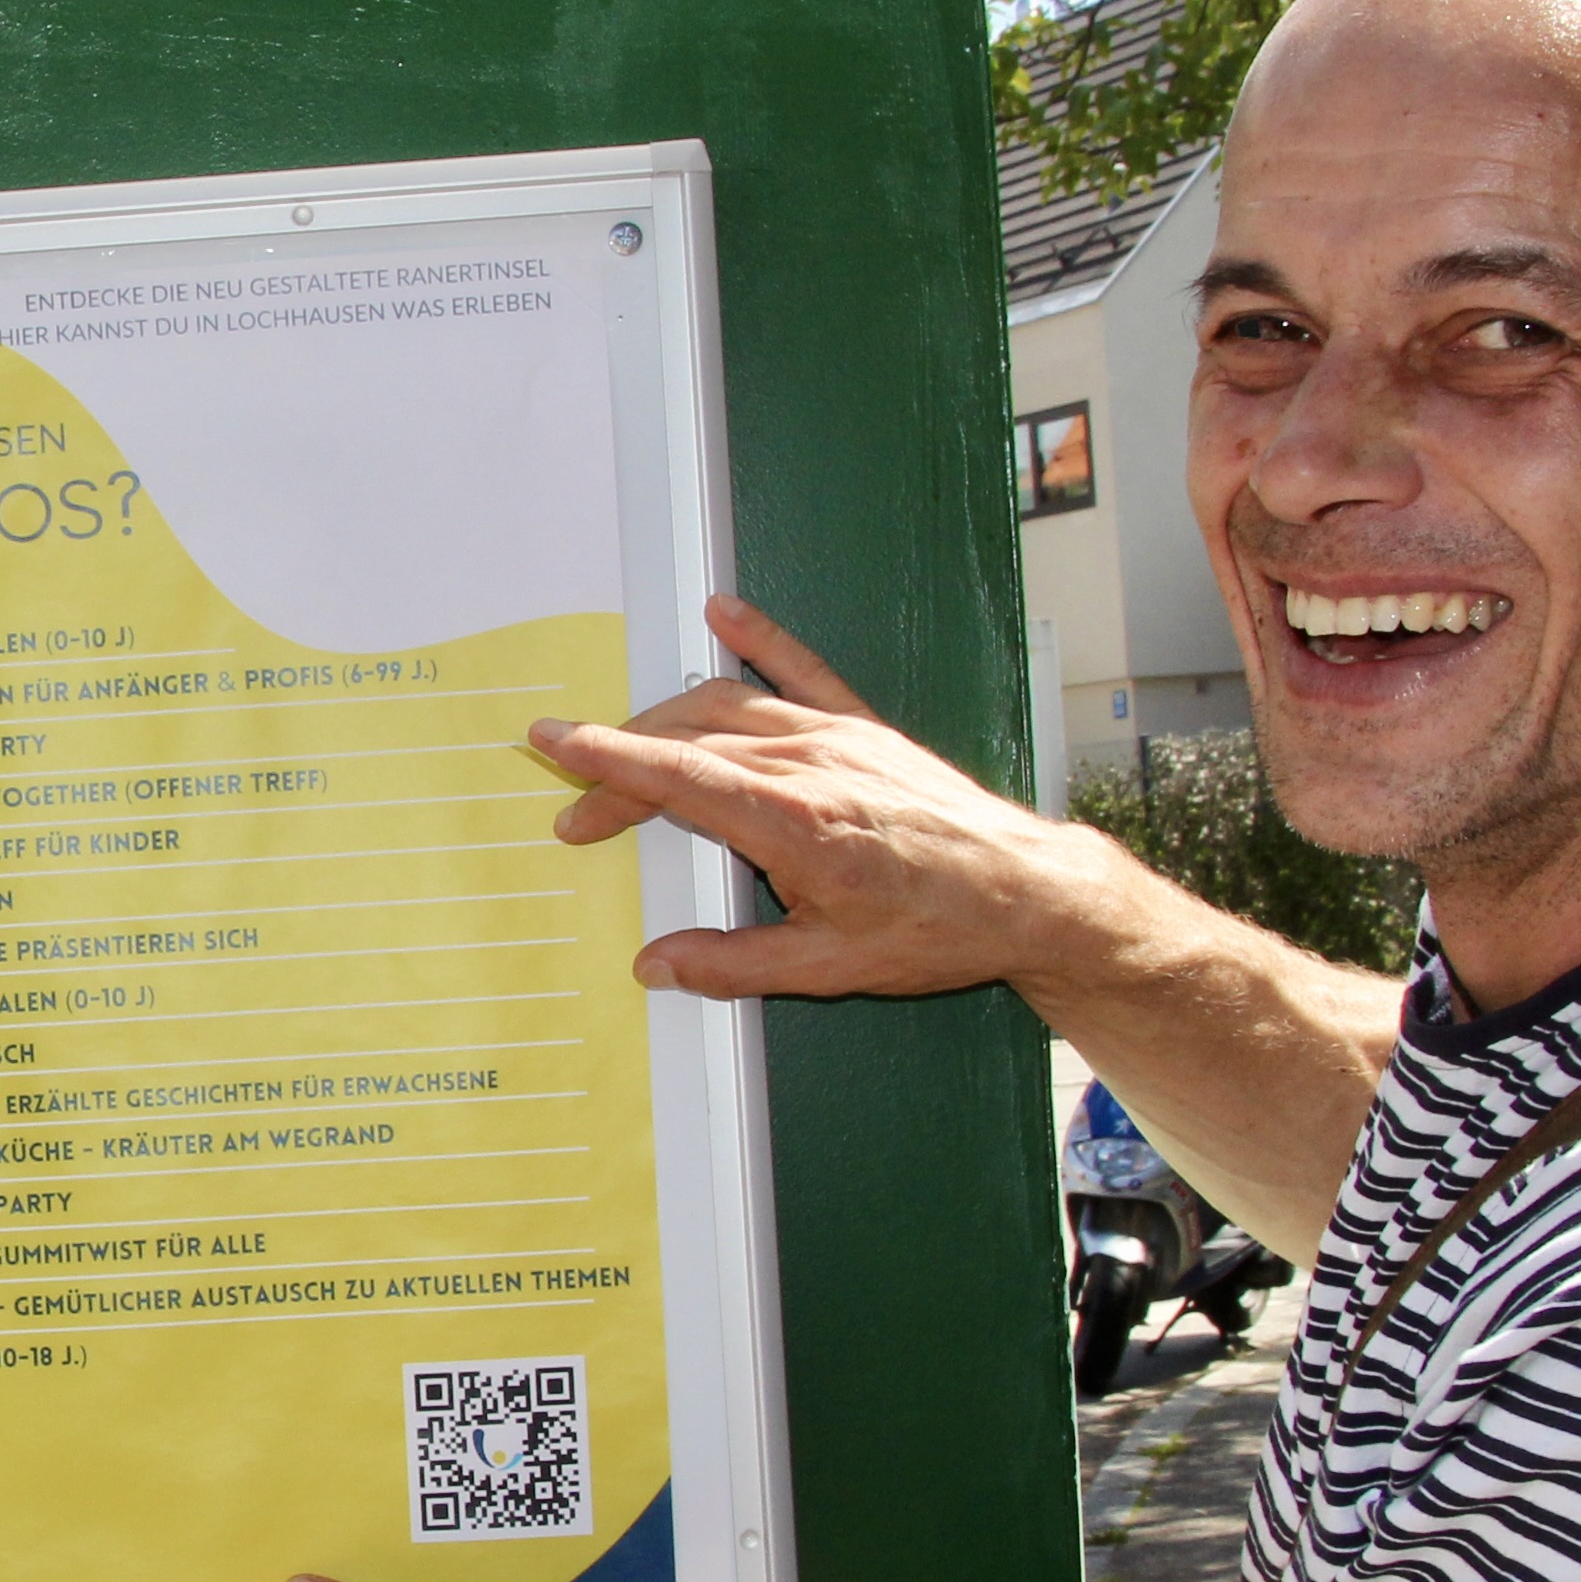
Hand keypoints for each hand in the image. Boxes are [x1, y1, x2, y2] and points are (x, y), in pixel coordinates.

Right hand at [532, 593, 1106, 1003]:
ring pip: (728, 707)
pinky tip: (723, 614)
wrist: (1026, 893)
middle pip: (687, 741)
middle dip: (622, 768)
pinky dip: (757, 638)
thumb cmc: (939, 929)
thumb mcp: (827, 967)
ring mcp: (838, 736)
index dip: (605, 758)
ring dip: (665, 724)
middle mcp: (810, 765)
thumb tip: (658, 964)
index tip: (554, 739)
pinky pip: (800, 670)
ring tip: (626, 753)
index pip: (675, 776)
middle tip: (584, 816)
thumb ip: (733, 963)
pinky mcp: (864, 728)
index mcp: (793, 824)